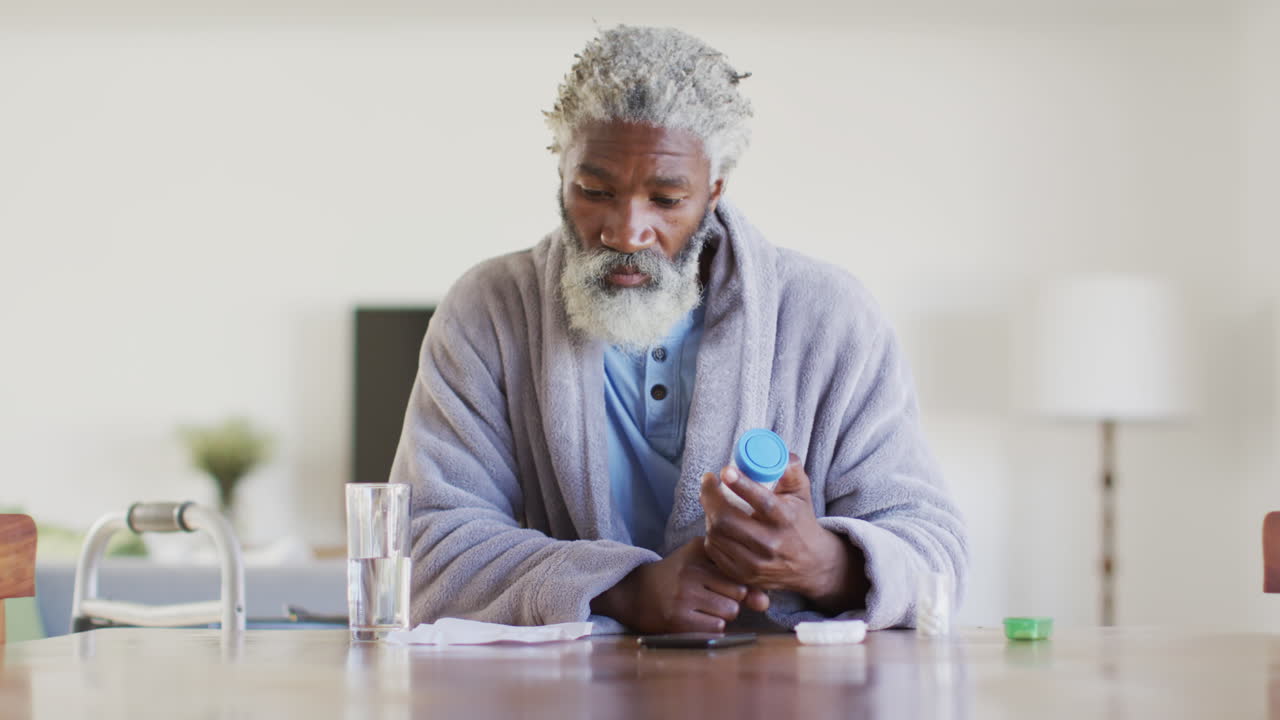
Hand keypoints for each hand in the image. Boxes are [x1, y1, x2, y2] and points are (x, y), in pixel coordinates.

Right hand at [590, 538, 768, 632]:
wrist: (636, 593)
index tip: (730, 583)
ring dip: (724, 614)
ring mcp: (683, 595)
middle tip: (714, 596)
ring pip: (730, 611)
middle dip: (734, 599)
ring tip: (705, 607)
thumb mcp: (703, 565)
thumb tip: (765, 603)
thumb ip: (739, 578)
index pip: (740, 567)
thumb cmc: (679, 577)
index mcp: (698, 549)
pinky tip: (697, 618)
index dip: (741, 580)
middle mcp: (691, 569)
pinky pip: (717, 627)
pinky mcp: (678, 619)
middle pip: (740, 592)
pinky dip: (713, 626)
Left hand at [699, 453, 867, 612]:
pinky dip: (711, 534)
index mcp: (786, 520)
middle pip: (727, 520)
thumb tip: (779, 452)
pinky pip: (714, 551)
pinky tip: (716, 523)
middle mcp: (771, 544)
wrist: (811, 565)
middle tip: (707, 481)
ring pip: (717, 535)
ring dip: (709, 513)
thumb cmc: (801, 521)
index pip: (762, 502)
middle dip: (710, 497)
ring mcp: (756, 563)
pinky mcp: (743, 575)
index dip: (741, 485)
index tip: (725, 471)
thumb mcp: (802, 494)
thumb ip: (791, 471)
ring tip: (712, 500)